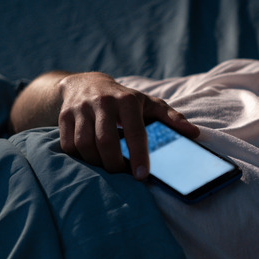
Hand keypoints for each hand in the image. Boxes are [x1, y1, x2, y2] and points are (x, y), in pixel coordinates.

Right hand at [56, 72, 198, 179]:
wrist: (86, 83)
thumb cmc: (124, 99)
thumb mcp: (149, 103)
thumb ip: (171, 118)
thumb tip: (194, 133)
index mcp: (126, 100)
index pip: (134, 131)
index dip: (138, 155)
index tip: (141, 176)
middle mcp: (102, 102)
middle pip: (105, 142)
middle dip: (114, 164)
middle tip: (122, 174)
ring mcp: (80, 109)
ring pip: (84, 145)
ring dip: (96, 163)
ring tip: (107, 167)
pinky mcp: (64, 117)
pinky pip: (68, 145)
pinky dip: (80, 157)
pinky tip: (91, 158)